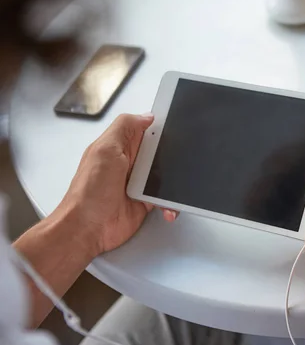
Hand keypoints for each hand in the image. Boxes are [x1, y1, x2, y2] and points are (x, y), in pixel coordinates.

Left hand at [53, 113, 176, 256]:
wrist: (88, 228)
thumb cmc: (89, 192)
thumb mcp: (104, 150)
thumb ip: (125, 128)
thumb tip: (146, 116)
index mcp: (120, 146)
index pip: (146, 129)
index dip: (161, 128)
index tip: (178, 128)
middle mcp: (130, 162)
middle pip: (161, 152)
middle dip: (173, 156)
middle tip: (178, 163)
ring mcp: (138, 182)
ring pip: (167, 175)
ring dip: (175, 182)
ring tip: (175, 188)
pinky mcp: (146, 201)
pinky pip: (166, 198)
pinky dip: (170, 203)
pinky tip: (167, 207)